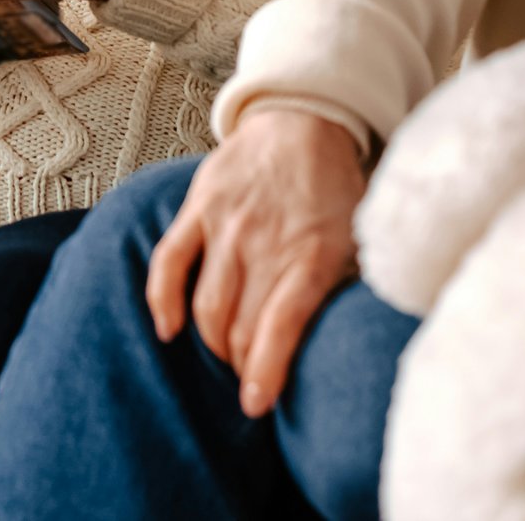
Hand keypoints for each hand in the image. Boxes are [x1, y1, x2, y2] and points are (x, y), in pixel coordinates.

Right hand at [146, 108, 364, 416]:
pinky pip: (168, 262)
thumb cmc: (335, 189)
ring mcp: (227, 226)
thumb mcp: (362, 240)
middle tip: (249, 377)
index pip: (279, 329)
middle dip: (242, 365)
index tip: (255, 403)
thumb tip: (348, 345)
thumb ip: (348, 289)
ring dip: (212, 341)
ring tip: (225, 353)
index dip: (264, 375)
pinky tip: (168, 329)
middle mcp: (265, 244)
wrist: (304, 120)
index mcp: (311, 256)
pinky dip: (162, 301)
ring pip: (206, 305)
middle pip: (240, 328)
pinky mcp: (199, 208)